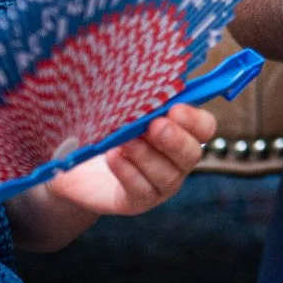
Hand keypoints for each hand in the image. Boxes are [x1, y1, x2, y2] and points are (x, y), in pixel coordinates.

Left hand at [42, 104, 214, 218]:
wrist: (77, 166)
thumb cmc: (106, 130)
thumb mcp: (122, 111)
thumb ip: (139, 100)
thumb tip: (144, 80)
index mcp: (181, 133)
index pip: (204, 127)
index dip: (194, 119)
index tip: (174, 109)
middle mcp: (177, 161)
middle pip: (191, 153)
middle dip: (174, 139)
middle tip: (154, 126)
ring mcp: (160, 185)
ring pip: (166, 174)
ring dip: (146, 155)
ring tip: (126, 140)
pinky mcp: (138, 201)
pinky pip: (141, 189)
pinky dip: (128, 171)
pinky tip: (114, 157)